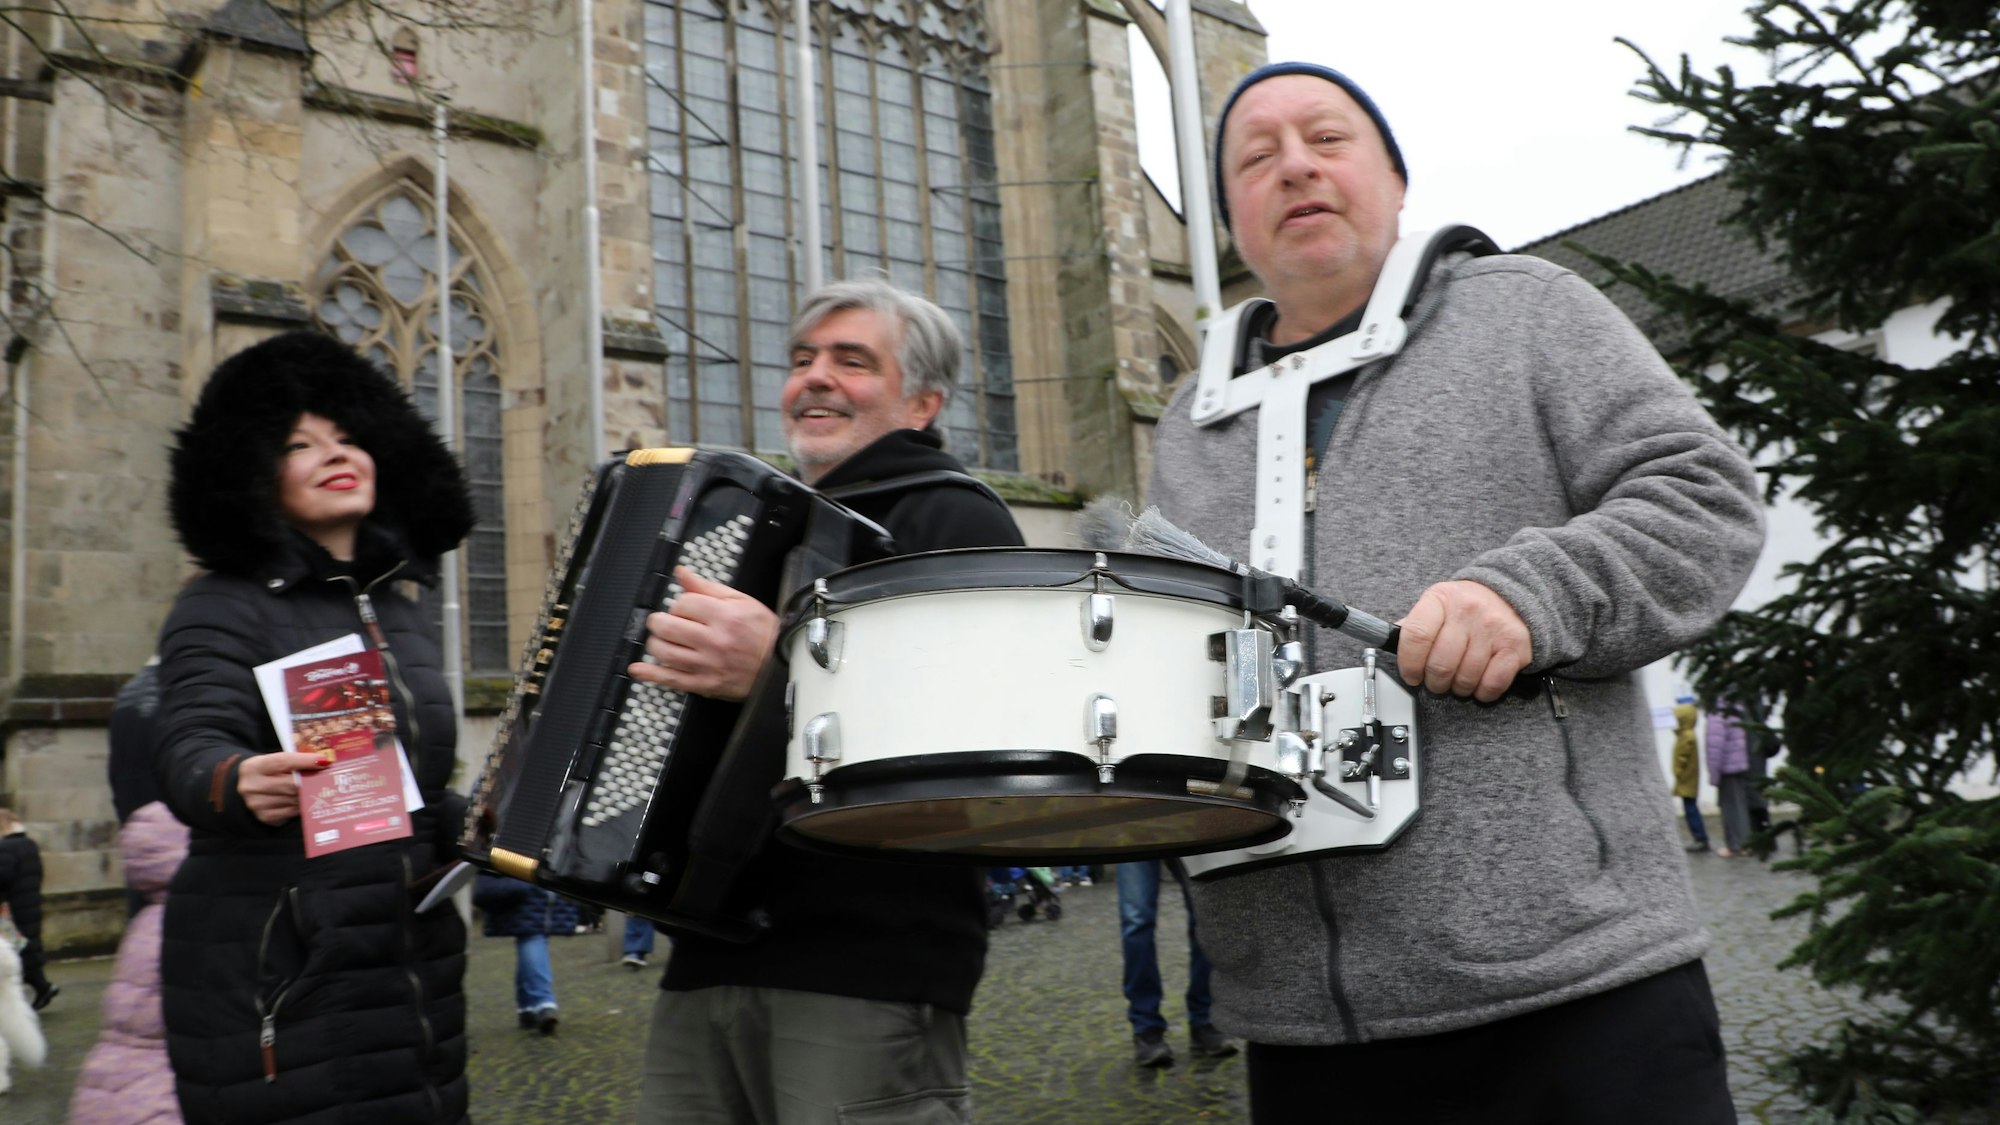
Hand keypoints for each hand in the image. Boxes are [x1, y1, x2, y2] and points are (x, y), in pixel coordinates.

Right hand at [237, 751, 326, 824]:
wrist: (246, 788)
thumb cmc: (266, 772)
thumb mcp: (272, 762)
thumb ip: (292, 761)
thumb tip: (322, 762)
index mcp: (253, 767)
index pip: (283, 762)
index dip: (305, 761)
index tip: (324, 761)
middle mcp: (251, 787)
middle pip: (291, 784)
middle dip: (310, 781)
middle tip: (327, 778)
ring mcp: (257, 805)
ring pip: (294, 799)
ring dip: (308, 794)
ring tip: (317, 788)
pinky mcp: (266, 817)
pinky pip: (292, 811)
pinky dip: (301, 805)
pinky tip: (305, 800)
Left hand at [626, 566, 777, 701]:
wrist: (779, 666)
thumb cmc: (762, 633)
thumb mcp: (741, 602)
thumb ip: (707, 587)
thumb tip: (682, 573)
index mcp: (724, 616)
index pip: (682, 603)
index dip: (680, 604)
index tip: (685, 609)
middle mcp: (714, 640)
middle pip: (667, 626)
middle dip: (660, 622)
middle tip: (665, 623)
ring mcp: (708, 664)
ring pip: (664, 651)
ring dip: (656, 643)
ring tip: (663, 640)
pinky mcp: (705, 684)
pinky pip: (671, 680)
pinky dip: (650, 674)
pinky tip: (638, 669)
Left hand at [1394, 580, 1532, 702]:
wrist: (1509, 595)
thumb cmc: (1466, 606)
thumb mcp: (1436, 605)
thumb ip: (1414, 625)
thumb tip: (1388, 642)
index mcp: (1440, 599)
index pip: (1415, 635)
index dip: (1408, 663)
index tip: (1411, 675)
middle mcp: (1467, 611)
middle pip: (1440, 664)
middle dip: (1434, 683)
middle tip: (1435, 682)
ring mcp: (1493, 628)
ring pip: (1465, 678)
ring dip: (1458, 688)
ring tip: (1458, 680)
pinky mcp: (1515, 646)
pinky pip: (1492, 683)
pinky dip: (1482, 692)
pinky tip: (1478, 684)